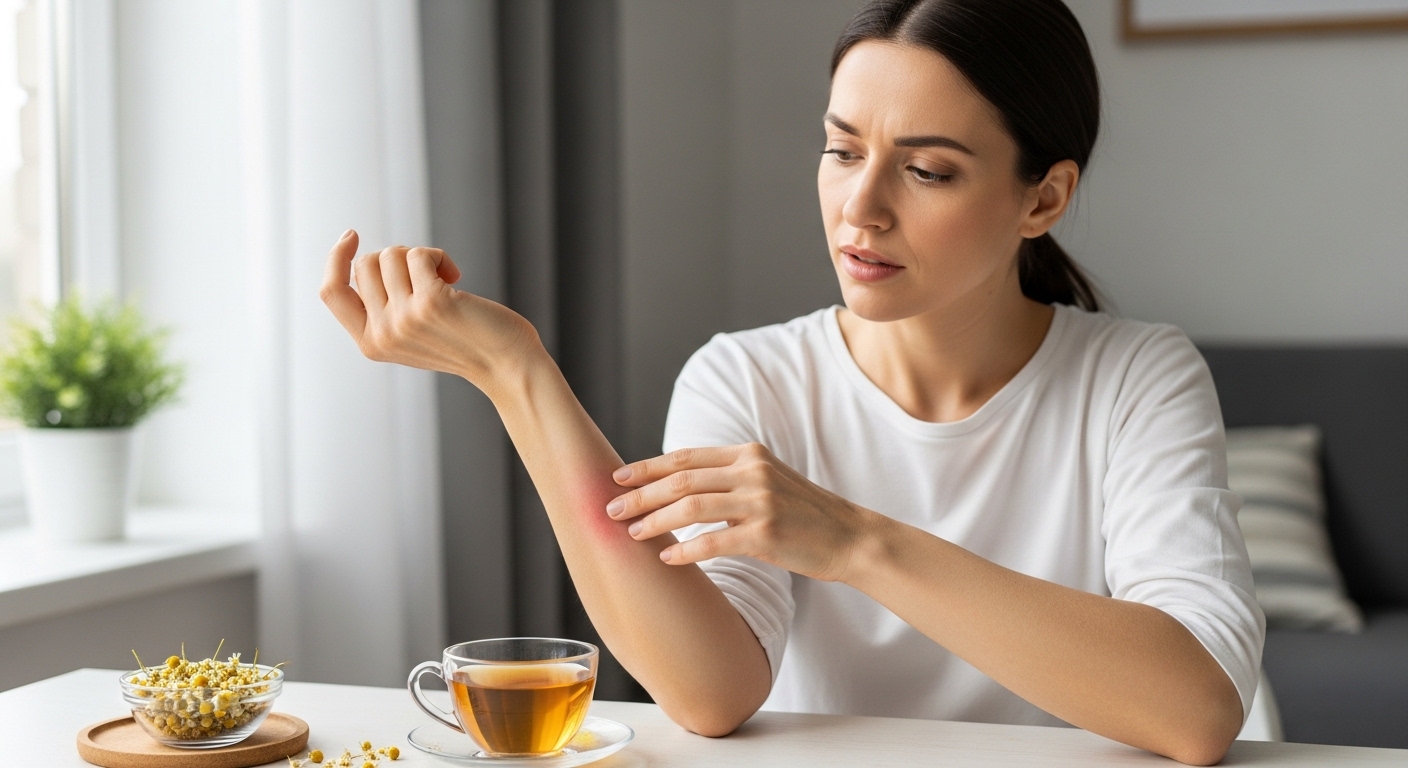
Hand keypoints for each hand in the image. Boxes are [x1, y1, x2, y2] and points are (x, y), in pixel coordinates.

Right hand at [320, 230, 541, 387]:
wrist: (506, 364)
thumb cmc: (464, 342)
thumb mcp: (410, 334)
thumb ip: (383, 309)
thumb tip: (368, 260)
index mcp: (371, 344)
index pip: (331, 293)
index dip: (336, 259)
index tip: (352, 236)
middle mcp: (382, 334)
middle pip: (366, 264)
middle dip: (398, 258)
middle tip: (427, 277)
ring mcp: (404, 319)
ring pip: (392, 255)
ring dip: (422, 257)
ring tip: (445, 280)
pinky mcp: (430, 303)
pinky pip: (419, 254)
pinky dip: (438, 256)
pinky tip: (455, 276)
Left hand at [607, 443, 875, 581]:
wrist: (849, 537)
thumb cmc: (803, 514)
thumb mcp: (767, 481)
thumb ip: (729, 478)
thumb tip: (679, 487)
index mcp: (748, 454)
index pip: (686, 457)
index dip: (648, 467)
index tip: (618, 478)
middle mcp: (752, 471)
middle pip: (682, 478)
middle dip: (641, 494)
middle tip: (611, 510)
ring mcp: (761, 501)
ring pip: (692, 505)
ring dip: (656, 521)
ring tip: (632, 535)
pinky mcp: (768, 533)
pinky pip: (716, 540)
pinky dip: (687, 549)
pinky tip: (668, 560)